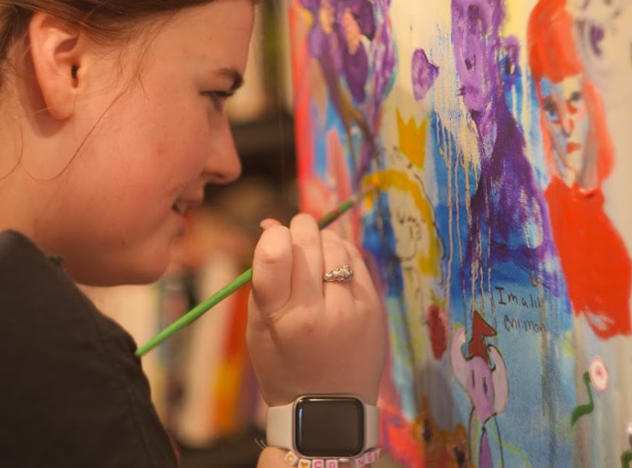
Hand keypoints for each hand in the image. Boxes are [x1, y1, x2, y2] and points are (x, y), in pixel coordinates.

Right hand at [245, 214, 386, 406]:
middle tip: (295, 234)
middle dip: (298, 228)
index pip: (275, 253)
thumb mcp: (258, 327)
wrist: (329, 407)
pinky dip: (343, 252)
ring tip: (314, 252)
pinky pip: (358, 259)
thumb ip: (263, 275)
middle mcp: (317, 311)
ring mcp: (350, 309)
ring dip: (322, 238)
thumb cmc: (283, 364)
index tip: (274, 237)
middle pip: (308, 240)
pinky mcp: (374, 307)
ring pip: (336, 244)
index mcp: (280, 317)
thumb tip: (271, 224)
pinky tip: (334, 263)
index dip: (274, 234)